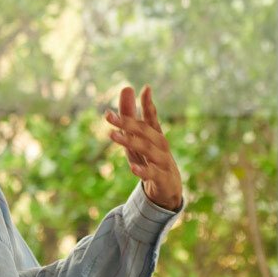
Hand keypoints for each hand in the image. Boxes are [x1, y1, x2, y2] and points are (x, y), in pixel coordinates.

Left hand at [105, 85, 182, 210]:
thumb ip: (131, 115)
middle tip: (108, 116)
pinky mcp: (162, 179)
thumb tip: (127, 87)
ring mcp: (163, 162)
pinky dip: (143, 170)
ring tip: (113, 136)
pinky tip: (132, 168)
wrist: (169, 189)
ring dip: (130, 142)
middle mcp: (161, 145)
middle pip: (145, 131)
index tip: (145, 89)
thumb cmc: (151, 159)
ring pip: (148, 150)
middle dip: (127, 122)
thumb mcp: (137, 138)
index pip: (152, 117)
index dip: (148, 104)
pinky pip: (153, 173)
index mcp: (155, 134)